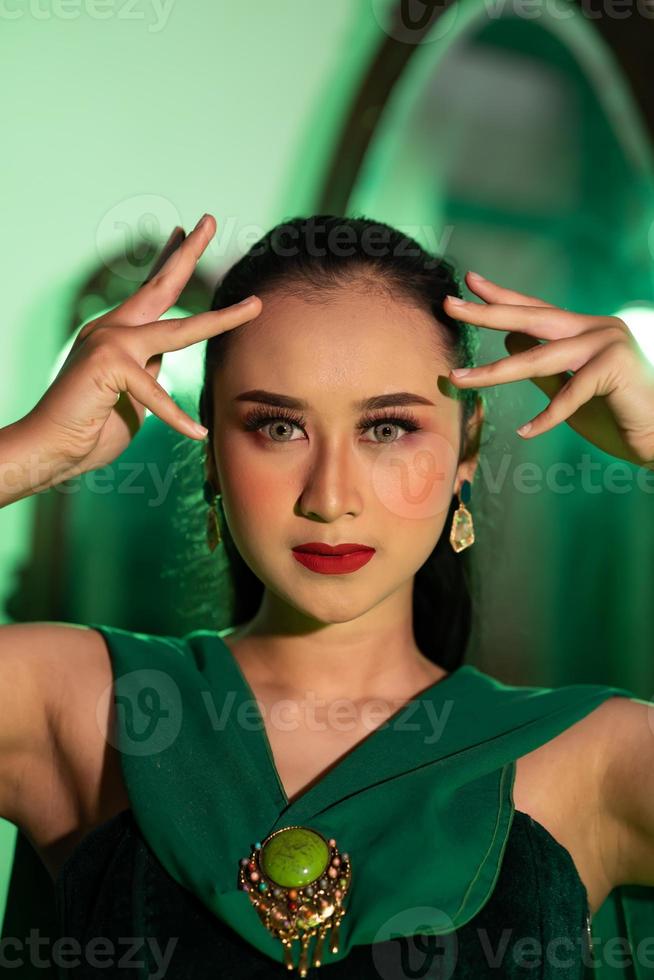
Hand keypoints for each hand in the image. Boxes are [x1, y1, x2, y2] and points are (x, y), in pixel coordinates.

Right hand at [24, 213, 261, 477]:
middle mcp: (111, 329)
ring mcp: (108, 343)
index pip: (149, 291)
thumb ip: (150, 373)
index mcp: (116, 334)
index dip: (170, 262)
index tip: (185, 233)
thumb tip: (165, 359)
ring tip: (254, 307)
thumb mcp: (133, 397)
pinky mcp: (108, 365)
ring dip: (222, 319)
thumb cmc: (90, 429)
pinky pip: (157, 391)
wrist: (50, 450)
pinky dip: (178, 418)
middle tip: (210, 220)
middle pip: (160, 286)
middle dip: (189, 254)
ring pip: (178, 331)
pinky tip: (197, 433)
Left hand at [444, 273, 653, 467]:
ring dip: (494, 372)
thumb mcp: (567, 389)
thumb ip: (542, 366)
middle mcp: (596, 327)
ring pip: (539, 358)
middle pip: (531, 319)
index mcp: (584, 328)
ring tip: (458, 378)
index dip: (501, 296)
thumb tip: (508, 341)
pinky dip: (546, 417)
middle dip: (486, 314)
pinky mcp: (616, 367)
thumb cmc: (615, 415)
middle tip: (449, 304)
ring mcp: (608, 343)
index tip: (469, 281)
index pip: (536, 309)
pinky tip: (525, 431)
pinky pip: (569, 394)